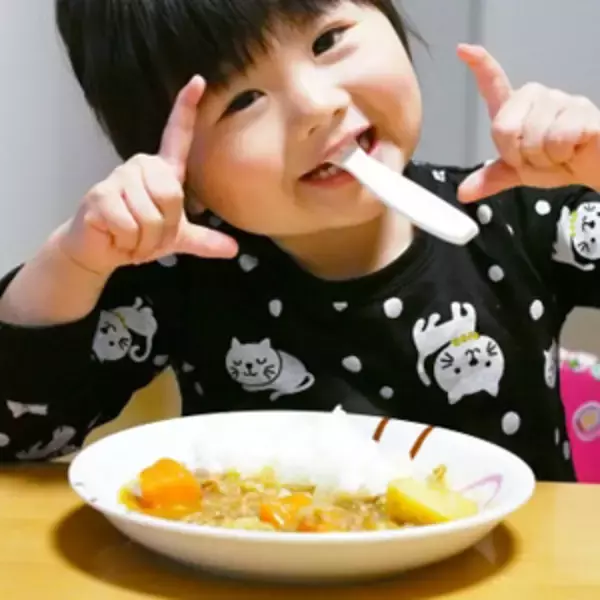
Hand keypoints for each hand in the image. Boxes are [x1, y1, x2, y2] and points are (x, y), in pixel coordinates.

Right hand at [56, 76, 237, 274]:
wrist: (100, 251)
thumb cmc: (137, 236)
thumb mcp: (174, 238)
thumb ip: (203, 240)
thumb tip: (233, 249)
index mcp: (161, 171)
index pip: (177, 136)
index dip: (186, 109)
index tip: (199, 81)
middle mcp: (141, 166)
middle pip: (172, 196)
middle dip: (164, 230)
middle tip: (148, 236)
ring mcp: (119, 178)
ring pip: (152, 217)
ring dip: (146, 241)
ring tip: (132, 238)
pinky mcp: (101, 195)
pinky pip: (130, 226)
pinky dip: (128, 243)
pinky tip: (117, 239)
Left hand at [457, 44, 599, 202]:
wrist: (592, 167)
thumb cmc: (557, 161)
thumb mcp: (519, 172)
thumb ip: (491, 178)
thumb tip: (463, 193)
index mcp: (515, 110)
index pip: (494, 83)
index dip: (479, 65)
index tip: (463, 50)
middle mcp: (536, 97)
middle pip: (504, 129)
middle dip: (519, 155)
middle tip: (539, 157)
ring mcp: (560, 100)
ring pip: (532, 138)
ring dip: (543, 158)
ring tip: (558, 153)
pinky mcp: (582, 111)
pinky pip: (558, 139)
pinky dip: (561, 155)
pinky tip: (573, 148)